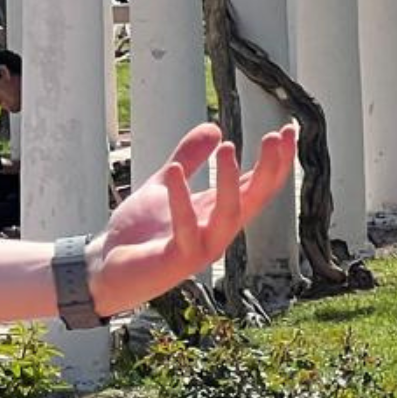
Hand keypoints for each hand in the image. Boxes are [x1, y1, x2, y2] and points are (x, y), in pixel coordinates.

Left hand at [87, 121, 295, 312]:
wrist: (107, 269)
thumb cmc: (141, 233)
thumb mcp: (164, 185)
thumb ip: (189, 158)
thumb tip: (214, 127)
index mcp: (217, 212)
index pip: (257, 185)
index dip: (275, 160)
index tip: (289, 130)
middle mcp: (217, 230)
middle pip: (254, 199)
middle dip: (269, 170)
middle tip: (276, 136)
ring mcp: (201, 246)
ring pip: (228, 215)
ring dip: (230, 182)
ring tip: (227, 146)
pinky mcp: (177, 259)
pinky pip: (184, 228)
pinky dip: (181, 200)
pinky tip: (175, 171)